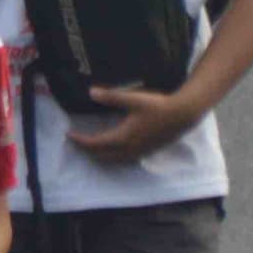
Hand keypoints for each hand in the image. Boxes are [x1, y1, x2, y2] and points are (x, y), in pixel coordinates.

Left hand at [75, 83, 202, 163]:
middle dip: (87, 151)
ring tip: (91, 148)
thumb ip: (111, 97)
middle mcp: (129, 149)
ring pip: (113, 160)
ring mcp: (139, 153)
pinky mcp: (146, 152)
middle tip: (77, 142)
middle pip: (101, 156)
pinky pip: (124, 160)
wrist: (182, 115)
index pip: (95, 144)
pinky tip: (114, 149)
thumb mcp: (133, 99)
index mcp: (122, 137)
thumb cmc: (158, 106)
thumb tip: (91, 92)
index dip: (80, 141)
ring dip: (99, 155)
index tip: (69, 135)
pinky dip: (112, 157)